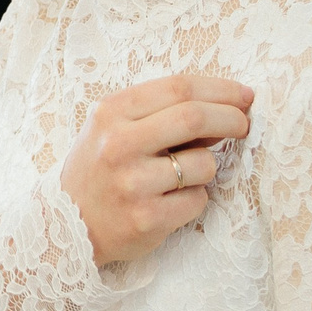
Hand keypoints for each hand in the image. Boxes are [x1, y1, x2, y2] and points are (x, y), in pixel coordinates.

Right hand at [59, 74, 252, 265]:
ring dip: (207, 166)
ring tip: (182, 175)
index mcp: (110, 112)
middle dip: (232, 118)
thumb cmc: (100, 168)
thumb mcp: (115, 127)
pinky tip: (170, 201)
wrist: (67, 222)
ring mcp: (132, 183)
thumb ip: (161, 113)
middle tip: (244, 124)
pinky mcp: (146, 218)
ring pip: (204, 163)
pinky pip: (197, 200)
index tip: (244, 96)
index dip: (221, 89)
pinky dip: (194, 198)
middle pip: (194, 117)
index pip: (178, 88)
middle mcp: (118, 144)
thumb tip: (228, 110)